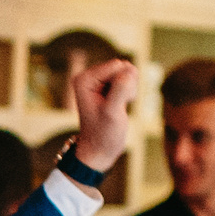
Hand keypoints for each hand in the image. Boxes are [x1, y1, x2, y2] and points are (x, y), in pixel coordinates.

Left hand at [69, 57, 139, 175]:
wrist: (99, 149)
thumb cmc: (103, 134)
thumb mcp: (113, 113)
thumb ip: (120, 91)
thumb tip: (129, 70)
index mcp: (84, 79)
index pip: (117, 66)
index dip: (124, 85)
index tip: (114, 103)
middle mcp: (88, 76)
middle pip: (123, 67)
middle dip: (127, 86)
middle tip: (117, 106)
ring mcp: (98, 79)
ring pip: (128, 72)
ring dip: (129, 90)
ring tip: (118, 107)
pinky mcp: (107, 84)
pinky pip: (129, 78)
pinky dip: (130, 92)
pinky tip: (120, 105)